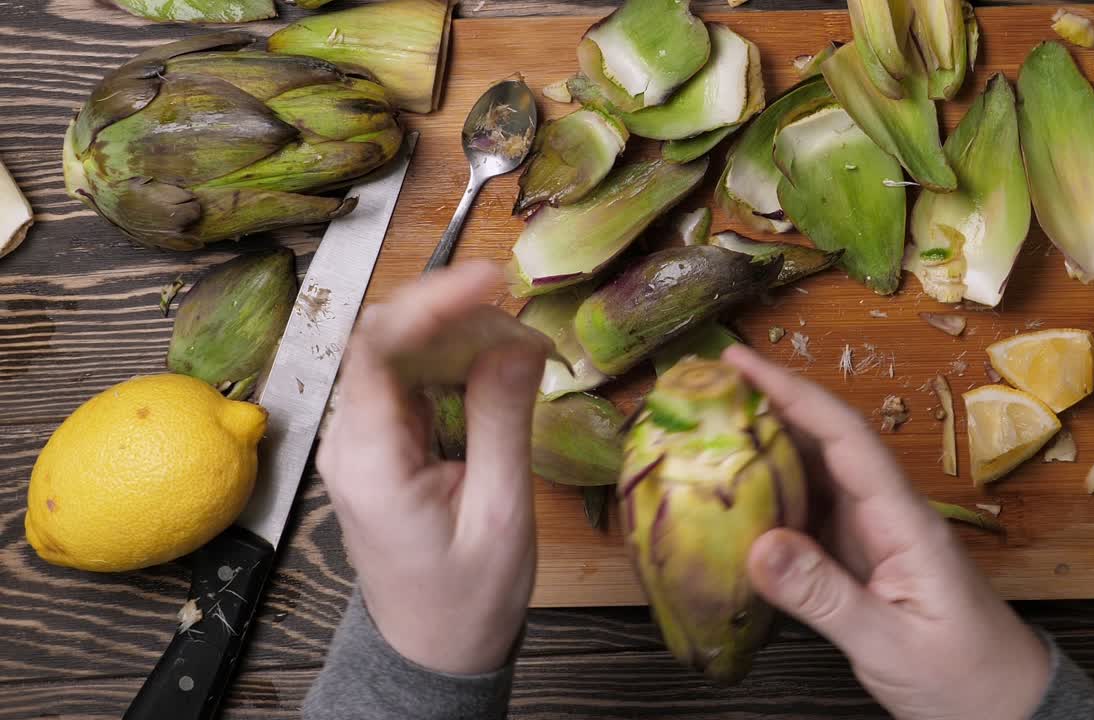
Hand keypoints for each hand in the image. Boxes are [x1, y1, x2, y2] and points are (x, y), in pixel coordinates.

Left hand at [317, 263, 544, 674]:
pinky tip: (501, 370)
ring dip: (465, 338)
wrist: (433, 651)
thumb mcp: (500, 514)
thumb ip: (502, 421)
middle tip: (532, 338)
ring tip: (527, 355)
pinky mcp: (382, 441)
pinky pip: (415, 380)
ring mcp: (363, 438)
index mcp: (369, 460)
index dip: (432, 300)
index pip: (378, 347)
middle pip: (390, 339)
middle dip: (462, 319)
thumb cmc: (467, 599)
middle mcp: (351, 439)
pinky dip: (460, 364)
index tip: (492, 279)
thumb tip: (518, 340)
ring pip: (404, 353)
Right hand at [724, 346, 1050, 719]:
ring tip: (705, 429)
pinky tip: (732, 496)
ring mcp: (871, 534)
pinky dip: (768, 496)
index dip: (791, 392)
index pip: (844, 437)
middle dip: (767, 405)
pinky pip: (807, 513)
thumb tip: (757, 546)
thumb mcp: (890, 644)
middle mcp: (885, 513)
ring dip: (763, 447)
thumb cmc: (964, 677)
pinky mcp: (858, 558)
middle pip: (823, 441)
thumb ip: (824, 597)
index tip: (739, 361)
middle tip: (702, 388)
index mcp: (903, 520)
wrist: (1004, 707)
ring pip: (812, 474)